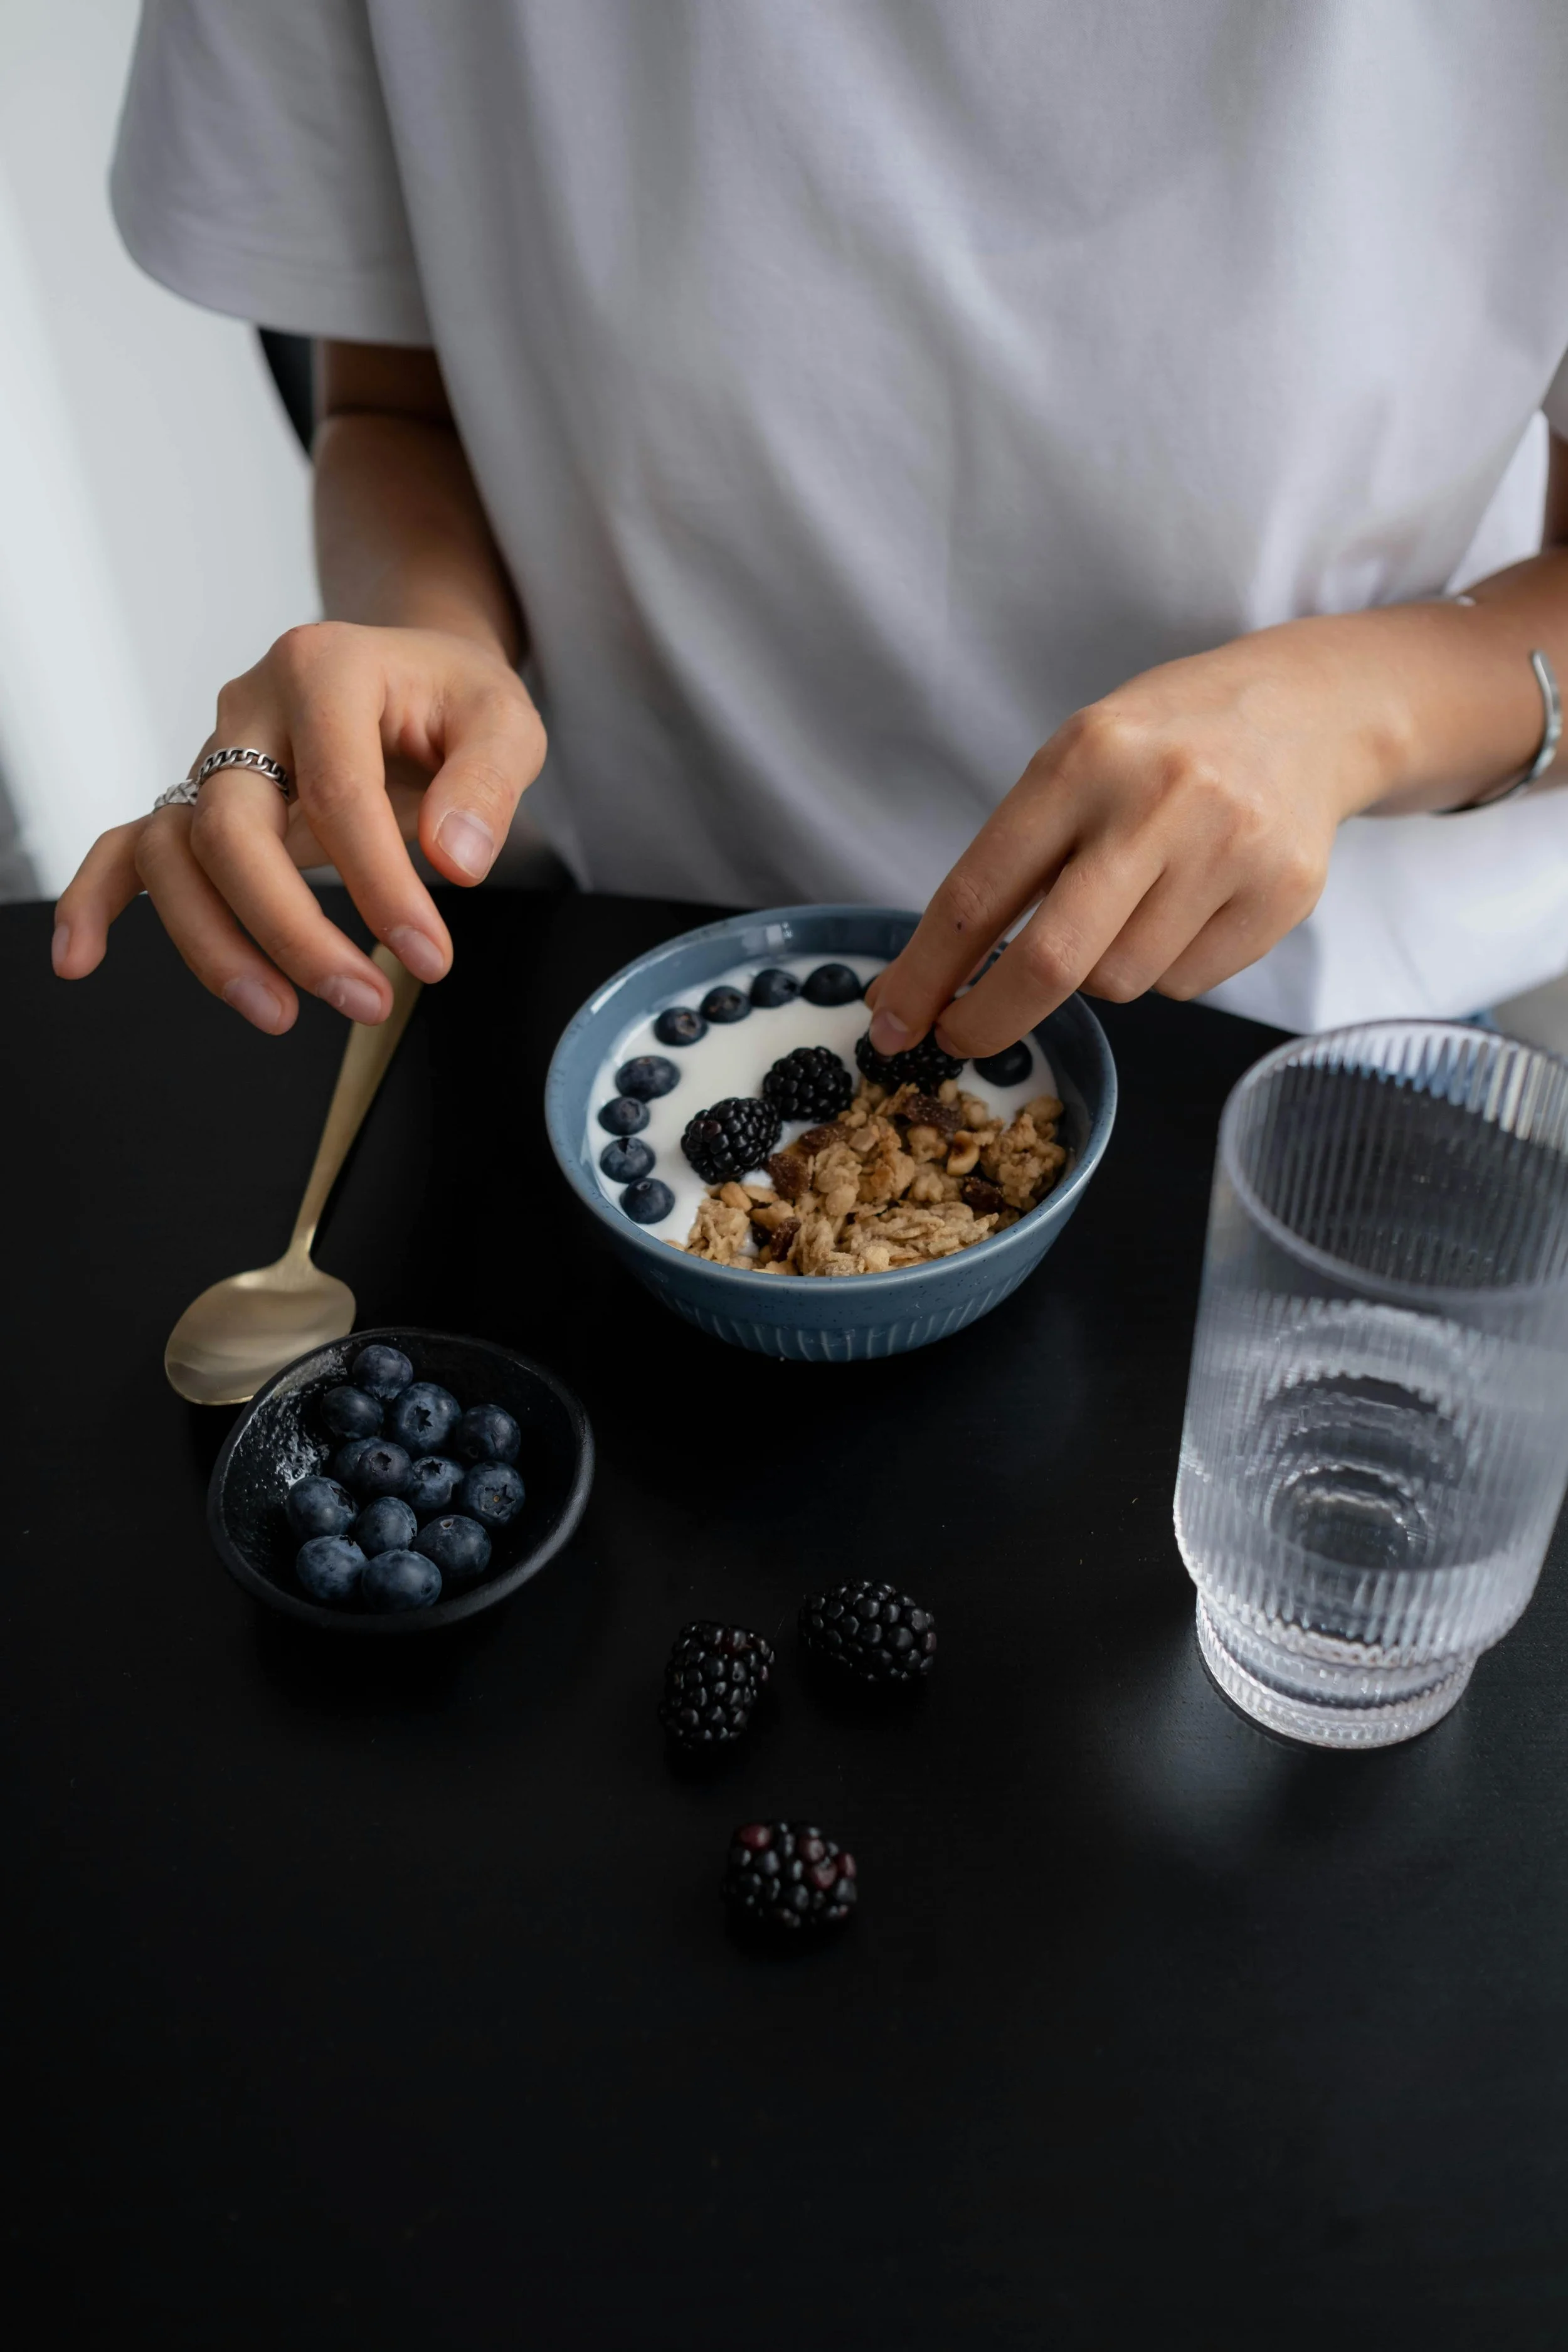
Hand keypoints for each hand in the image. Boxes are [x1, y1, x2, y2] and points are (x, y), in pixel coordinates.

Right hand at [52, 621, 545, 1031]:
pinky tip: (80, 960)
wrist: (417, 674)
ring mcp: (215, 754)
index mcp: (323, 669)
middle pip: (230, 828)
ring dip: (213, 942)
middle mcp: (250, 708)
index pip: (337, 794)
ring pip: (172, 851)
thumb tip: (453, 863)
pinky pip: (129, 846)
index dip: (382, 886)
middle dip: (290, 929)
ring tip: (279, 1014)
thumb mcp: (505, 724)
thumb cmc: (455, 702)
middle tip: (365, 1000)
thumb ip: (486, 785)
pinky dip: (97, 899)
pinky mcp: (201, 798)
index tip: (431, 955)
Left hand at [866, 623, 1395, 1059]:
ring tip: (1130, 904)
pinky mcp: (1283, 895)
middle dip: (989, 1018)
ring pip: (1120, 982)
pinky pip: (1185, 984)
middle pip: (1050, 961)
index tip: (891, 1021)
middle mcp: (1157, 802)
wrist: (1313, 710)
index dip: (926, 973)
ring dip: (1099, 971)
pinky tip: (1189, 905)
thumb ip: (1017, 855)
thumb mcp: (1080, 760)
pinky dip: (1165, 967)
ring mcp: (1228, 851)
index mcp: (1083, 759)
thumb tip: (935, 976)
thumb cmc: (1166, 745)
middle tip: (959, 1038)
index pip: (979, 892)